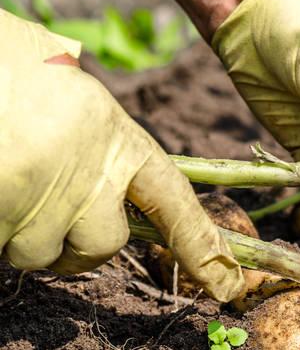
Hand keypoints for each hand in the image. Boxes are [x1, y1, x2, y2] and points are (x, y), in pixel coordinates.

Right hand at [0, 11, 243, 300]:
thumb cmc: (5, 64)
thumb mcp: (68, 92)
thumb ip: (97, 146)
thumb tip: (110, 196)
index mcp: (117, 138)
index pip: (175, 205)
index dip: (201, 249)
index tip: (227, 285)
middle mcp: (91, 175)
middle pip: (101, 247)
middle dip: (71, 245)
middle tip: (38, 205)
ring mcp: (42, 198)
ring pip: (35, 253)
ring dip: (14, 231)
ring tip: (2, 174)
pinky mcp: (0, 212)